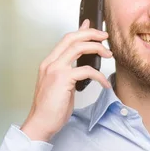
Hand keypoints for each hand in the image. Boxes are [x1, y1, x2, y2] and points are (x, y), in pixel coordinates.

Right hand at [21, 19, 112, 141]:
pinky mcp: (63, 79)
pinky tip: (104, 83)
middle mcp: (50, 63)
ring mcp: (55, 70)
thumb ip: (70, 71)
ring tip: (108, 54)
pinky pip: (86, 70)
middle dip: (91, 34)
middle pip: (72, 38)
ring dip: (97, 48)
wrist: (41, 123)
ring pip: (79, 48)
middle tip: (105, 37)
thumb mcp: (62, 85)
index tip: (93, 27)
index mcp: (49, 63)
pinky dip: (99, 75)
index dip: (81, 31)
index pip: (66, 39)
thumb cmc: (51, 107)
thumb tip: (82, 63)